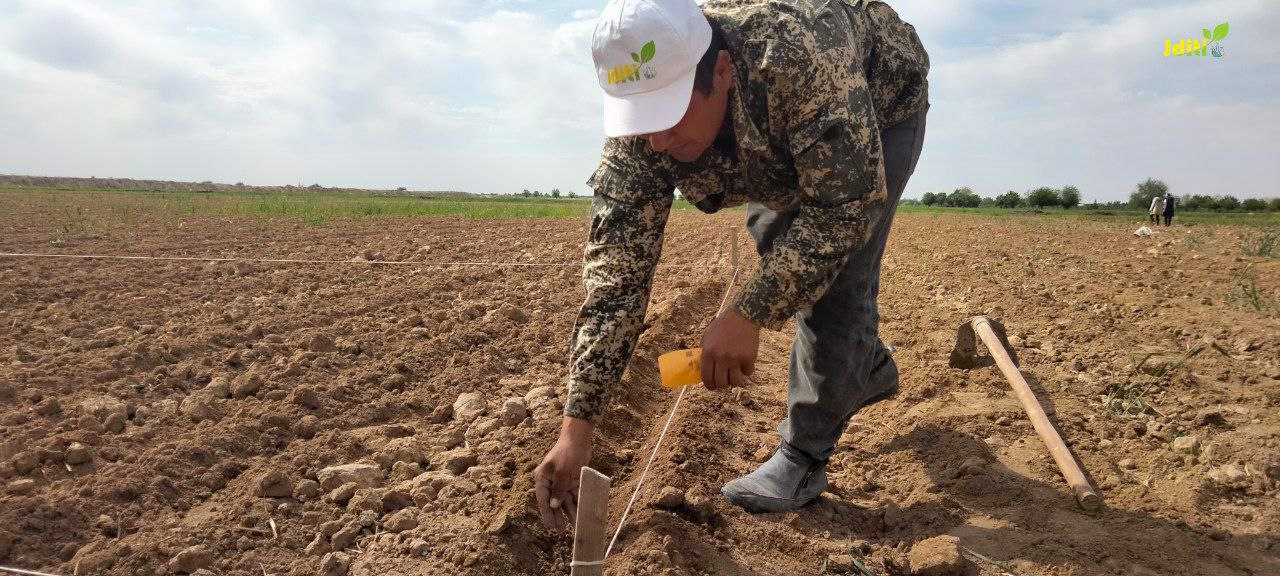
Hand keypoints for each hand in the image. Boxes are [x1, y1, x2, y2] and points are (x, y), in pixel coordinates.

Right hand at [533, 416, 593, 530]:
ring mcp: (562, 482)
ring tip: (575, 527)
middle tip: (561, 532)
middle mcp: (551, 482)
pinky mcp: (573, 481)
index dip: (547, 514)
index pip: (543, 499)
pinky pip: (575, 495)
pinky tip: (582, 513)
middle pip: (554, 503)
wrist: (579, 439)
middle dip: (558, 517)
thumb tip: (554, 506)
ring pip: (566, 501)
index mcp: (542, 478)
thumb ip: (559, 489)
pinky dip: (578, 503)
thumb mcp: (562, 471)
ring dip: (570, 513)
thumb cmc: (567, 452)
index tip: (550, 526)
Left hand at [700, 307, 759, 390]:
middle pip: (721, 383)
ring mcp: (736, 359)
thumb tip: (704, 371)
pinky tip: (744, 364)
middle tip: (724, 383)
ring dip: (734, 381)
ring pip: (735, 382)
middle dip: (722, 385)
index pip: (706, 377)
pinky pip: (747, 373)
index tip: (712, 387)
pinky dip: (746, 370)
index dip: (709, 385)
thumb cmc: (722, 326)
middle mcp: (721, 358)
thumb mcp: (707, 337)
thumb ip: (705, 353)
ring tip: (734, 376)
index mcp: (708, 352)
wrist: (741, 316)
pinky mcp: (749, 358)